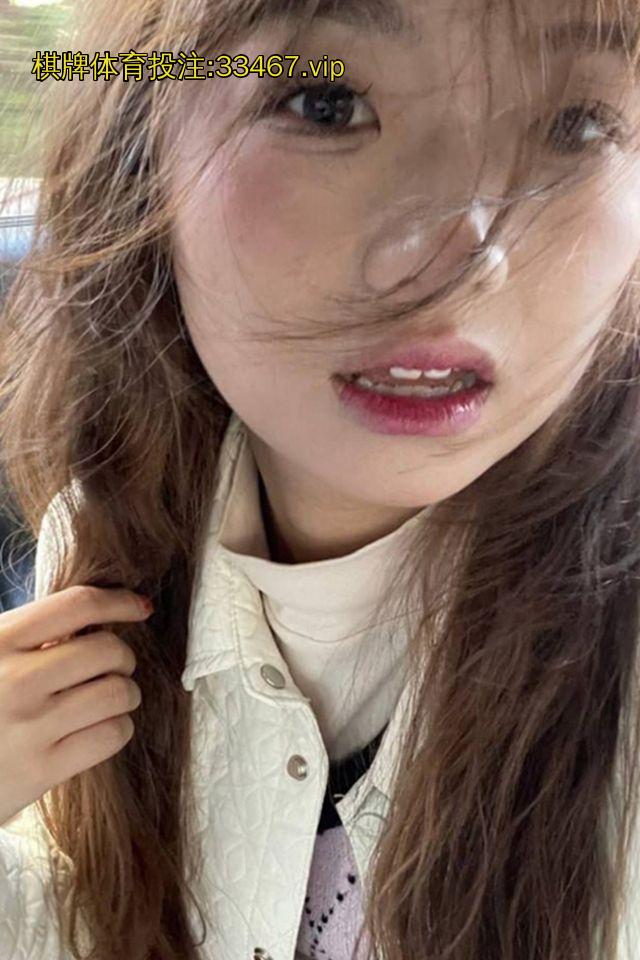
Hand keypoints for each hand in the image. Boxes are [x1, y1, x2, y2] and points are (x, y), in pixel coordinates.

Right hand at [0, 585, 151, 827]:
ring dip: (125, 694)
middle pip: (107, 649)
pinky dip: (117, 728)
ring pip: (117, 692)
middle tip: (114, 667)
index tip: (139, 607)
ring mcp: (28, 727)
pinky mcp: (40, 770)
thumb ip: (30, 634)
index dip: (119, 601)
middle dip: (123, 657)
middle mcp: (14, 681)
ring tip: (110, 698)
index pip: (77, 604)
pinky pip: (111, 735)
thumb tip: (100, 613)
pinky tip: (100, 728)